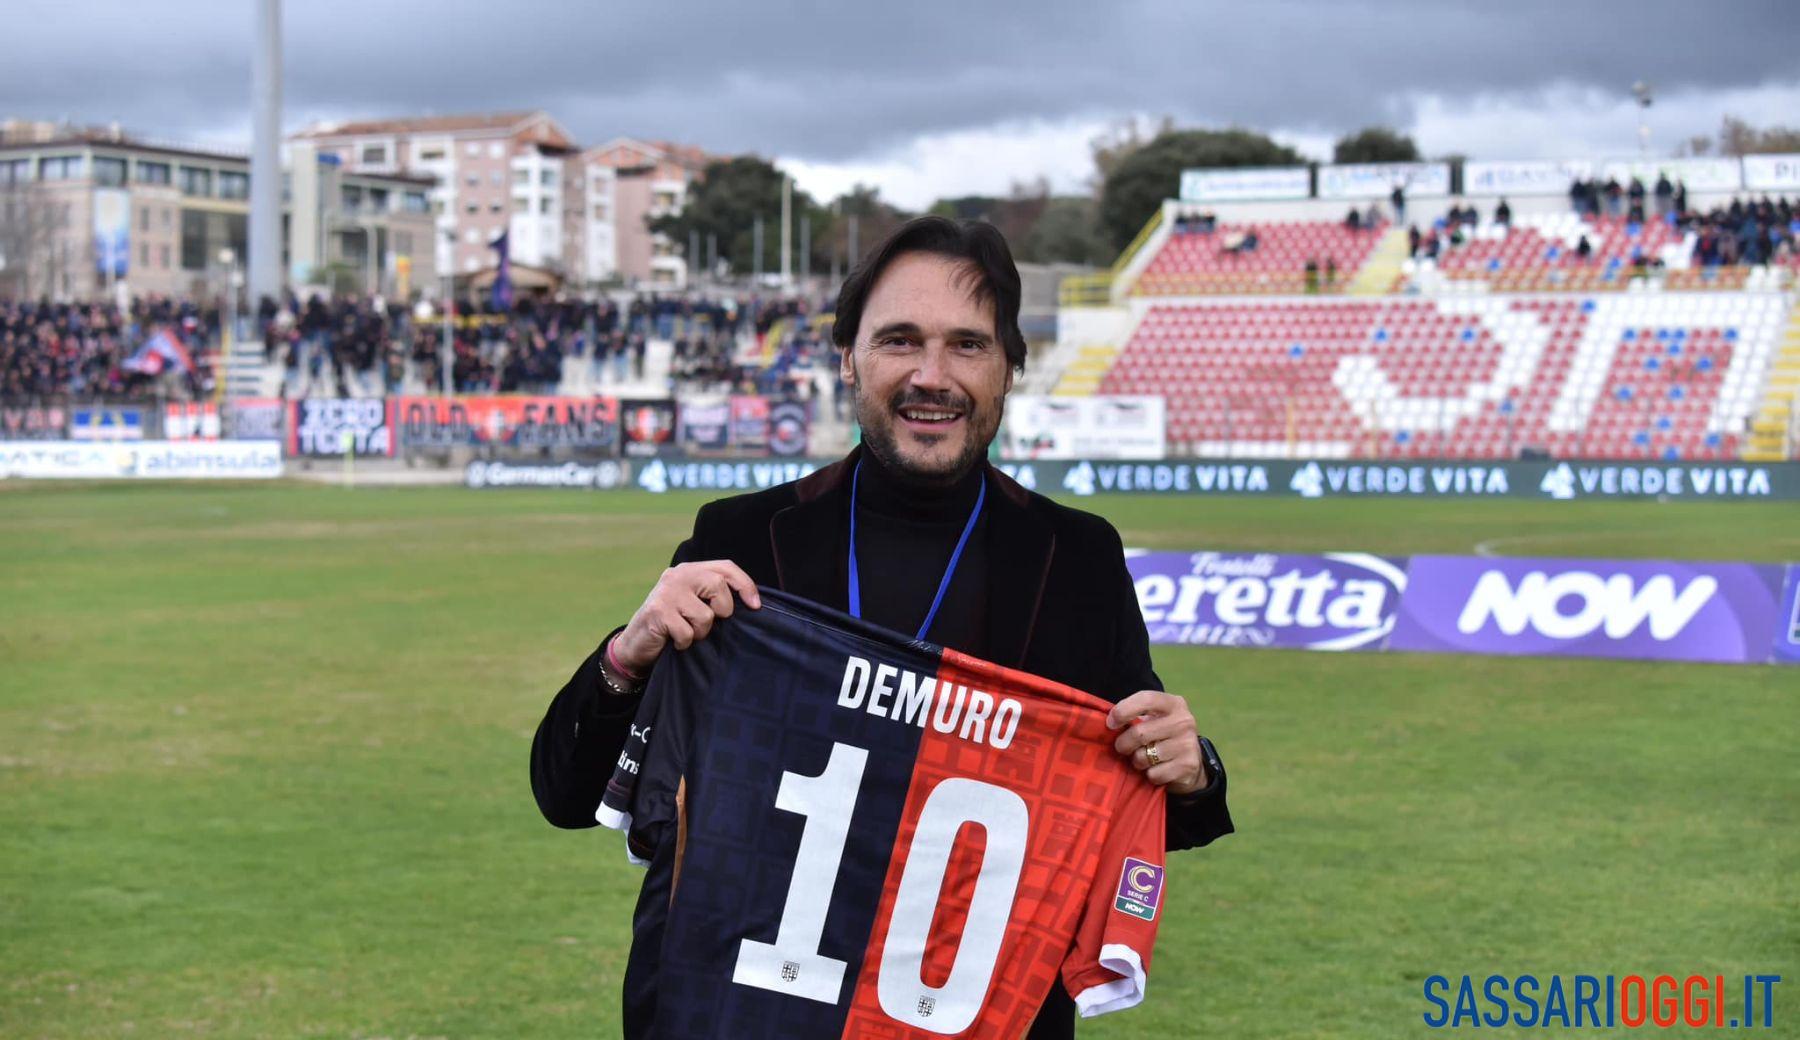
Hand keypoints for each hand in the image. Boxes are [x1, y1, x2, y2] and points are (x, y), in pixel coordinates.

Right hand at [612, 561, 759, 674]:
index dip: (745, 585)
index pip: (726, 567)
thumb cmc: (673, 625)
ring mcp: (666, 592)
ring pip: (705, 614)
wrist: (636, 644)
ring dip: (701, 632)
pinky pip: (688, 632)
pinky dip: (685, 642)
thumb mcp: (694, 603)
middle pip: (718, 585)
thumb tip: (751, 603)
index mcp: (690, 570)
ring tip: (687, 633)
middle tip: (710, 623)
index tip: (756, 606)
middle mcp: (678, 575)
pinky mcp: (658, 611)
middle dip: (722, 610)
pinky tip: (674, 640)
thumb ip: (714, 595)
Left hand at [1108, 690, 1207, 795]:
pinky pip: (1154, 774)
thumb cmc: (1163, 736)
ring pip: (1144, 756)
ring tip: (1144, 758)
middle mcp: (1184, 721)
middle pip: (1140, 733)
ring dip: (1137, 761)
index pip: (1146, 699)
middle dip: (1123, 744)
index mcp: (1174, 704)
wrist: (1190, 762)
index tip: (1110, 723)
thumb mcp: (1154, 720)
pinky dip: (1149, 775)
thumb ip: (1135, 717)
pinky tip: (1157, 769)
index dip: (1123, 710)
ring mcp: (1188, 744)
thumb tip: (1109, 723)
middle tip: (1122, 748)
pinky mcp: (1188, 765)